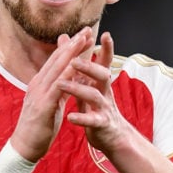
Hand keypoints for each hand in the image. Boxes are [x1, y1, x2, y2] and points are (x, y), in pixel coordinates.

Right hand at [9, 27, 95, 160]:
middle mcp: (38, 84)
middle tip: (87, 29)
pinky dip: (68, 74)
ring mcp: (39, 93)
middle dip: (73, 43)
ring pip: (57, 68)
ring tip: (84, 40)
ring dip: (72, 53)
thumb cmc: (39, 127)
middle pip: (57, 59)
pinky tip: (78, 65)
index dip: (70, 46)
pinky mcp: (43, 105)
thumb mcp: (51, 104)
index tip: (83, 35)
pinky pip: (58, 86)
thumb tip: (68, 79)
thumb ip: (59, 90)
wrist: (24, 147)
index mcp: (40, 84)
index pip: (56, 61)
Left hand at [58, 31, 128, 153]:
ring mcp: (104, 108)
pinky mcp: (101, 124)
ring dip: (77, 89)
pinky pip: (92, 120)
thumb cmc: (96, 108)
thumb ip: (79, 66)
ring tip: (61, 85)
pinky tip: (70, 116)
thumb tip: (66, 39)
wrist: (111, 137)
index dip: (107, 49)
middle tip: (74, 60)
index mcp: (100, 83)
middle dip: (89, 67)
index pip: (104, 63)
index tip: (106, 34)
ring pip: (94, 96)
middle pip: (102, 75)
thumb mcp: (89, 86)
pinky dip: (81, 118)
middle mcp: (105, 92)